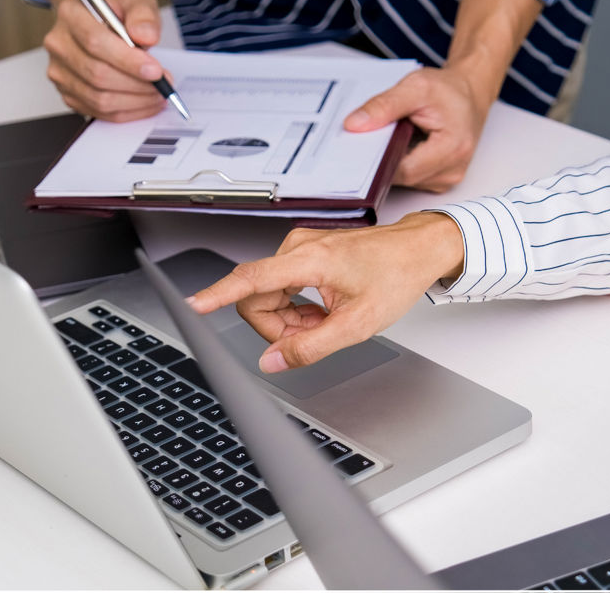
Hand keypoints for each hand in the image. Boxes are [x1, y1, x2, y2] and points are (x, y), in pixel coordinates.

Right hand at [42, 0, 165, 120]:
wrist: (104, 25)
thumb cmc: (118, 14)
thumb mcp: (136, 2)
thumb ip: (143, 14)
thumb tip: (146, 36)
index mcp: (70, 15)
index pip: (95, 42)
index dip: (128, 60)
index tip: (155, 70)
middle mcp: (58, 44)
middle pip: (97, 74)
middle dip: (136, 84)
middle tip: (163, 84)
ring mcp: (60, 72)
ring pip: (99, 98)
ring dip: (135, 101)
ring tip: (158, 93)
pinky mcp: (68, 94)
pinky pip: (99, 112)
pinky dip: (128, 111)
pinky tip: (145, 102)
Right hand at [187, 213, 464, 371]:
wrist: (418, 249)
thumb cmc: (395, 276)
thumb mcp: (357, 324)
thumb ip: (310, 347)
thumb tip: (273, 362)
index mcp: (308, 260)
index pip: (249, 280)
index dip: (216, 296)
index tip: (191, 304)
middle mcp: (296, 248)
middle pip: (256, 299)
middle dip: (279, 327)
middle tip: (315, 334)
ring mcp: (298, 248)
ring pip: (268, 297)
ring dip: (291, 319)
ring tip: (327, 320)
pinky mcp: (301, 254)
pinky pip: (281, 289)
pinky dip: (298, 308)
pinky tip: (324, 310)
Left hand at [344, 67, 491, 192]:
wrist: (469, 94)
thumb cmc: (449, 90)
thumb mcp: (415, 87)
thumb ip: (384, 105)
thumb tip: (354, 125)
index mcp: (453, 148)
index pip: (403, 170)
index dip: (378, 159)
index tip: (360, 144)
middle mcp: (452, 170)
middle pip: (402, 177)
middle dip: (383, 158)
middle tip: (372, 135)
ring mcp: (446, 179)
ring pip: (404, 180)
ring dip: (391, 160)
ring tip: (393, 135)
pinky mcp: (439, 180)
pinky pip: (410, 177)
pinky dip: (400, 162)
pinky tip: (400, 144)